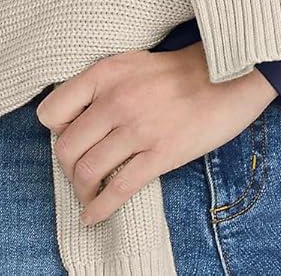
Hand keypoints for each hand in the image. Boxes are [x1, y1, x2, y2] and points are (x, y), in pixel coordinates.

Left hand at [36, 40, 278, 227]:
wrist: (228, 76)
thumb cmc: (180, 70)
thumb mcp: (132, 63)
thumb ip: (103, 85)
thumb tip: (78, 119)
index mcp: (105, 74)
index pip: (52, 111)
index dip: (57, 131)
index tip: (71, 137)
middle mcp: (116, 100)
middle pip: (65, 148)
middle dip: (67, 168)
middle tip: (80, 172)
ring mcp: (138, 128)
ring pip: (87, 172)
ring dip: (82, 191)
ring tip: (89, 194)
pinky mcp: (160, 154)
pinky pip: (118, 189)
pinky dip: (99, 208)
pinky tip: (93, 216)